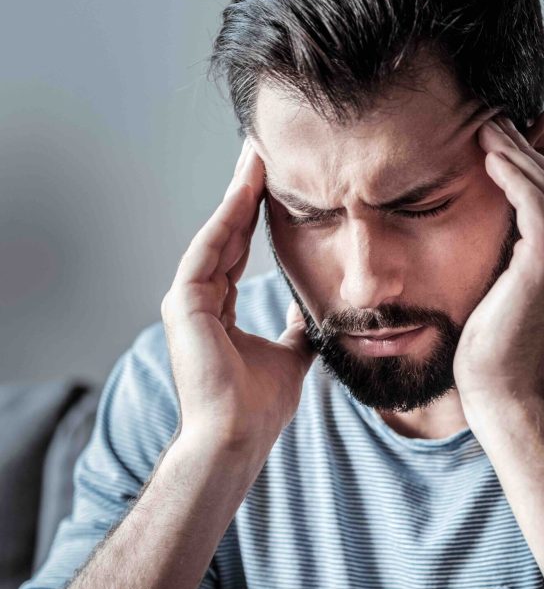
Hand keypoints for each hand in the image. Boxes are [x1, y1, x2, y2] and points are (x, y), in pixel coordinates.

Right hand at [160, 137, 316, 452]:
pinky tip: (246, 188)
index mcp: (219, 313)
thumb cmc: (259, 408)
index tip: (277, 182)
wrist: (237, 437)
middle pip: (225, 235)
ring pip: (216, 235)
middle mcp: (199, 302)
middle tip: (264, 151)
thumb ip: (298, 327)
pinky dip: (227, 218)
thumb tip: (315, 308)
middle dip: (246, 194)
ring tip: (257, 155)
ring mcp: (187, 302)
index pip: (238, 253)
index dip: (257, 218)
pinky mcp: (183, 303)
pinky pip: (209, 249)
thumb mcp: (291, 355)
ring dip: (236, 195)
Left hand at [453, 113, 543, 417]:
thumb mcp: (518, 292)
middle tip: (494, 124)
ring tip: (485, 130)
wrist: (503, 392)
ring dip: (515, 154)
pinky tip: (489, 158)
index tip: (506, 146)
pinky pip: (534, 202)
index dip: (536, 170)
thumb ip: (524, 254)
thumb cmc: (500, 350)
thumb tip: (509, 222)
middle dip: (527, 153)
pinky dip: (512, 174)